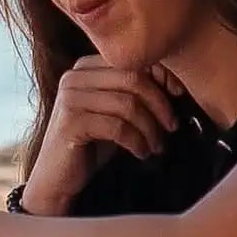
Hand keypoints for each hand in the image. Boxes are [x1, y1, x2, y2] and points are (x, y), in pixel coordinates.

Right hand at [20, 60, 182, 216]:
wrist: (58, 177)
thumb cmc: (92, 143)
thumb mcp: (115, 112)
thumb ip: (133, 92)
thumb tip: (175, 83)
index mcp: (86, 66)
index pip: (132, 60)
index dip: (162, 75)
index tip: (178, 95)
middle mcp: (74, 76)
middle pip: (133, 78)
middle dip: (160, 104)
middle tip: (172, 127)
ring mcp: (70, 98)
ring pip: (128, 104)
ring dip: (150, 128)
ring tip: (157, 145)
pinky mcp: (71, 123)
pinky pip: (117, 127)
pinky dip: (136, 141)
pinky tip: (141, 153)